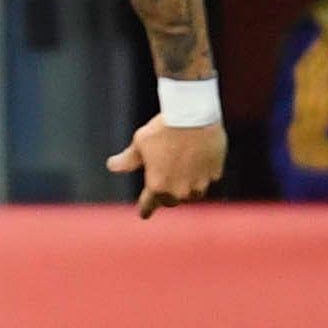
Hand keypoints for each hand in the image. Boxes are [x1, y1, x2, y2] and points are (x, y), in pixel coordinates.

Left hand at [106, 117, 225, 218]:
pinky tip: (198, 167)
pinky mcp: (215, 173)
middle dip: (166, 197)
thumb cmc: (163, 127)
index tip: (144, 214)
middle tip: (163, 191)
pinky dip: (202, 176)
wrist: (194, 114)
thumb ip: (127, 160)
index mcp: (158, 186)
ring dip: (185, 191)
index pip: (149, 205)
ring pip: (191, 195)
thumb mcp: (140, 142)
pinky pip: (208, 180)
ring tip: (181, 182)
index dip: (145, 209)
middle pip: (171, 201)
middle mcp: (179, 190)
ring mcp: (199, 183)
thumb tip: (112, 166)